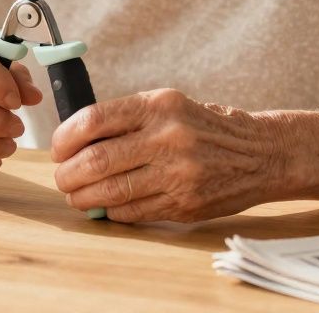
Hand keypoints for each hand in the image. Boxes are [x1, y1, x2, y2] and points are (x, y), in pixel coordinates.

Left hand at [51, 88, 284, 222]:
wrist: (260, 153)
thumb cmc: (204, 127)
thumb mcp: (168, 105)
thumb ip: (125, 119)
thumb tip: (73, 142)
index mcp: (158, 105)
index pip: (93, 120)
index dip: (64, 138)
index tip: (58, 149)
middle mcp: (167, 137)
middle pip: (95, 161)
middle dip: (66, 175)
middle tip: (62, 178)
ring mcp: (177, 173)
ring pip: (109, 192)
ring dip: (83, 198)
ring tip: (77, 195)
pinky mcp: (184, 204)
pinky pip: (132, 212)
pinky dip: (111, 211)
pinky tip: (107, 205)